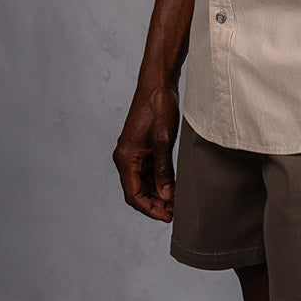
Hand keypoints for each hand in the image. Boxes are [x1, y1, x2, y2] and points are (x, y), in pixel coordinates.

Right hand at [113, 85, 179, 221]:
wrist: (157, 83)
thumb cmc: (158, 107)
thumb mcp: (164, 140)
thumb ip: (164, 170)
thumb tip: (166, 196)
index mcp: (125, 157)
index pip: (133, 194)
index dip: (150, 209)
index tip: (167, 217)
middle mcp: (125, 157)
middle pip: (137, 191)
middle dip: (154, 204)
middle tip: (174, 214)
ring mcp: (133, 153)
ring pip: (143, 183)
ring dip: (157, 194)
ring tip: (176, 204)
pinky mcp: (142, 148)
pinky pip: (148, 171)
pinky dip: (159, 181)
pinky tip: (173, 187)